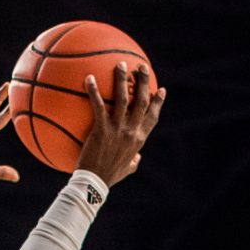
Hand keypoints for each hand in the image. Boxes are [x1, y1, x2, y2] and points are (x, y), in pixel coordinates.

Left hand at [76, 65, 163, 186]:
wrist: (94, 184)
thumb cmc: (109, 177)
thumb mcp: (127, 170)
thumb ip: (134, 161)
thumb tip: (138, 158)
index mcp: (139, 139)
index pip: (153, 116)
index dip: (158, 102)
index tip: (161, 90)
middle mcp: (131, 131)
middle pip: (142, 101)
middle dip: (144, 81)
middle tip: (142, 67)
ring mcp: (117, 129)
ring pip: (123, 98)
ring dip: (123, 79)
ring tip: (120, 64)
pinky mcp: (101, 129)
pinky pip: (98, 105)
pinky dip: (94, 90)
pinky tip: (89, 78)